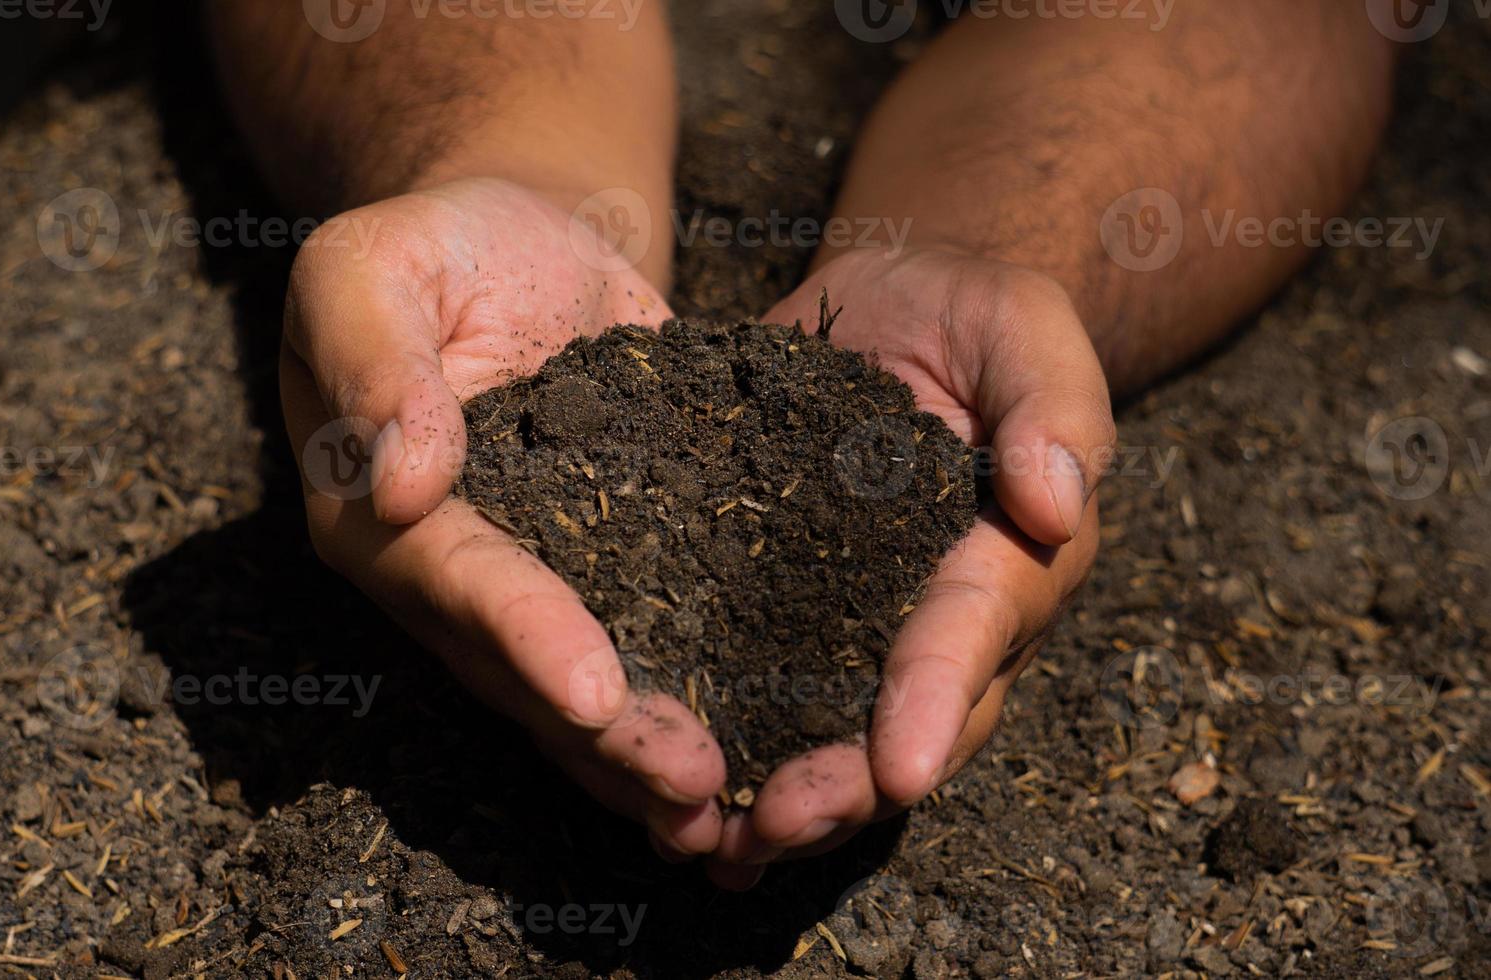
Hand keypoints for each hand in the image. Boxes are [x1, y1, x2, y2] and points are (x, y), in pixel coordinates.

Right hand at [281, 178, 725, 858]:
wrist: (526, 235)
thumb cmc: (438, 240)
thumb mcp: (373, 265)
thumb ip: (373, 360)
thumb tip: (398, 481)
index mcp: (376, 514)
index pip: (454, 584)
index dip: (524, 637)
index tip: (596, 691)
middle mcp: (450, 574)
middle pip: (525, 669)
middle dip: (608, 734)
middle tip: (692, 785)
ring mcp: (534, 582)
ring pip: (587, 686)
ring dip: (651, 752)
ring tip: (732, 808)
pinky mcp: (612, 565)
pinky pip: (651, 637)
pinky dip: (695, 695)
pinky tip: (761, 750)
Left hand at [705, 248, 1114, 886]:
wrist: (888, 307)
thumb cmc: (970, 312)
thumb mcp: (1022, 324)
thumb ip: (1053, 402)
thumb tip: (1058, 502)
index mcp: (1010, 556)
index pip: (977, 629)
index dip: (940, 696)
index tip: (903, 766)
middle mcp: (941, 616)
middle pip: (906, 719)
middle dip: (848, 784)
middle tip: (778, 828)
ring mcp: (862, 624)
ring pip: (833, 732)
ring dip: (781, 796)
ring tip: (716, 849)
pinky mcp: (782, 610)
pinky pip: (762, 692)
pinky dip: (725, 750)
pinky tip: (669, 806)